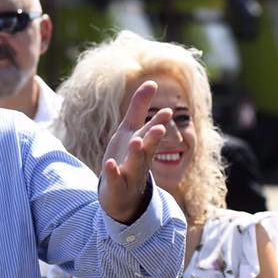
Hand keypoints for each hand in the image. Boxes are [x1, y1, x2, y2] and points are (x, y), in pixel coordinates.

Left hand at [98, 81, 172, 222]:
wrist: (120, 196)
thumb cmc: (126, 158)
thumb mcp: (129, 131)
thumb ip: (139, 108)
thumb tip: (151, 81)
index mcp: (143, 145)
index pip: (152, 133)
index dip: (158, 122)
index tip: (167, 111)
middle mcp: (140, 160)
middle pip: (148, 149)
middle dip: (154, 138)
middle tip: (160, 127)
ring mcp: (129, 175)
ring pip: (135, 165)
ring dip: (137, 154)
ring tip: (137, 142)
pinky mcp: (116, 187)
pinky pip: (115, 181)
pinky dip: (113, 173)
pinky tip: (110, 163)